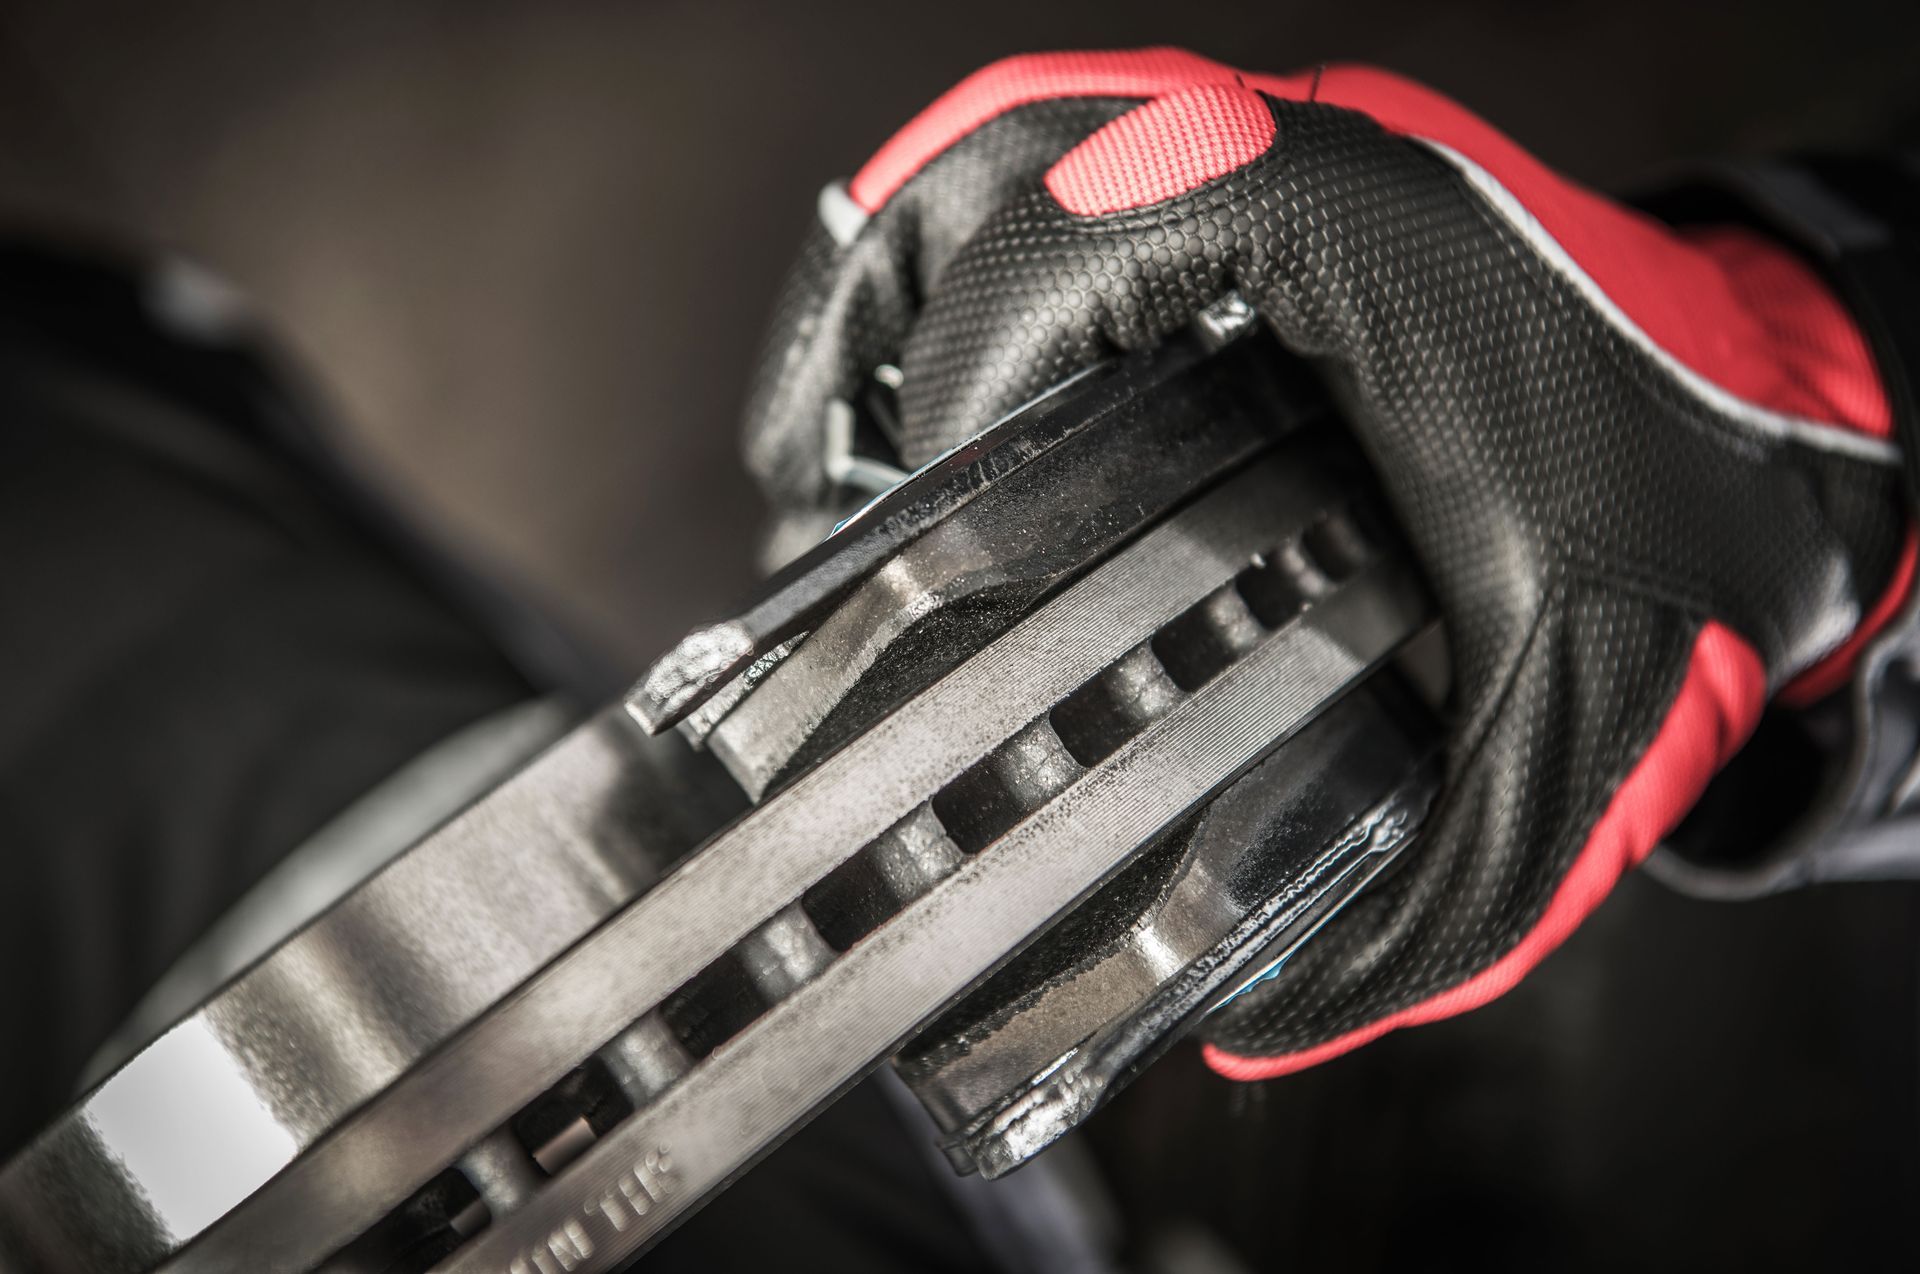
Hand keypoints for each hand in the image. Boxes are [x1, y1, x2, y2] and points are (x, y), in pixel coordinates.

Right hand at [742, 48, 1910, 1074]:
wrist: (1800, 444)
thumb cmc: (1703, 532)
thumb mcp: (1574, 732)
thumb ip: (1434, 909)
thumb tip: (1255, 1028)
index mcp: (1365, 249)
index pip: (1081, 236)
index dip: (958, 369)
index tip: (924, 506)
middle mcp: (1312, 169)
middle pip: (1003, 155)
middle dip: (878, 317)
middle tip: (832, 475)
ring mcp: (1293, 163)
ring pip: (1022, 139)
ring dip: (910, 276)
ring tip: (857, 436)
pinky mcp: (1285, 196)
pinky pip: (1084, 170)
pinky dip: (987, 264)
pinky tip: (968, 393)